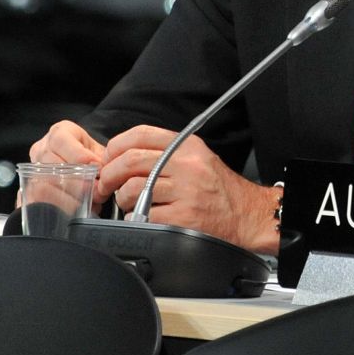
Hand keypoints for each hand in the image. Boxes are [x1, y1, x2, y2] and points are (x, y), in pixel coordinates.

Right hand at [25, 120, 108, 207]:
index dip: (79, 155)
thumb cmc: (90, 155)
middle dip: (75, 182)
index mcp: (59, 133)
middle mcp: (41, 149)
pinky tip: (72, 211)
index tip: (96, 168)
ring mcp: (32, 169)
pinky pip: (35, 201)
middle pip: (50, 165)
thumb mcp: (98, 150)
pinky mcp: (28, 189)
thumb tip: (104, 177)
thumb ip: (102, 160)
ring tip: (86, 204)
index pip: (61, 141)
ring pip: (41, 185)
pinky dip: (55, 207)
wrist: (79, 163)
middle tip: (94, 192)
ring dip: (66, 198)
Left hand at [99, 126, 279, 253]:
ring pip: (132, 190)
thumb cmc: (220, 191)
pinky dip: (136, 219)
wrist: (247, 216)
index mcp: (188, 147)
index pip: (141, 134)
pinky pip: (143, 216)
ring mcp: (185, 191)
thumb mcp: (199, 158)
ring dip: (123, 200)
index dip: (116, 146)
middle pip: (130, 161)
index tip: (108, 159)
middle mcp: (187, 165)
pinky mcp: (183, 217)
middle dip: (110, 175)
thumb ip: (167, 152)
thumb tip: (124, 156)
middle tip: (106, 186)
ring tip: (133, 205)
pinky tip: (145, 219)